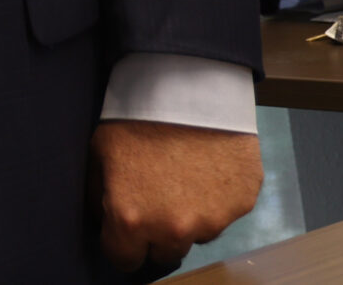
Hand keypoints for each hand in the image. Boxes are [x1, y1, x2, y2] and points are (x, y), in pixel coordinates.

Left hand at [91, 120, 261, 274]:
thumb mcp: (100, 153)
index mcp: (132, 220)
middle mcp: (173, 229)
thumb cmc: (136, 115)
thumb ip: (100, 196)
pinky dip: (218, 196)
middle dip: (158, 231)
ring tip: (184, 174)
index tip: (125, 226)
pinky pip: (226, 211)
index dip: (122, 242)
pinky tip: (207, 164)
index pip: (124, 258)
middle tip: (156, 196)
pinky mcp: (242, 203)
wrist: (186, 83)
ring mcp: (213, 219)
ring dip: (191, 214)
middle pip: (164, 252)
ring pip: (199, 233)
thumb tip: (104, 219)